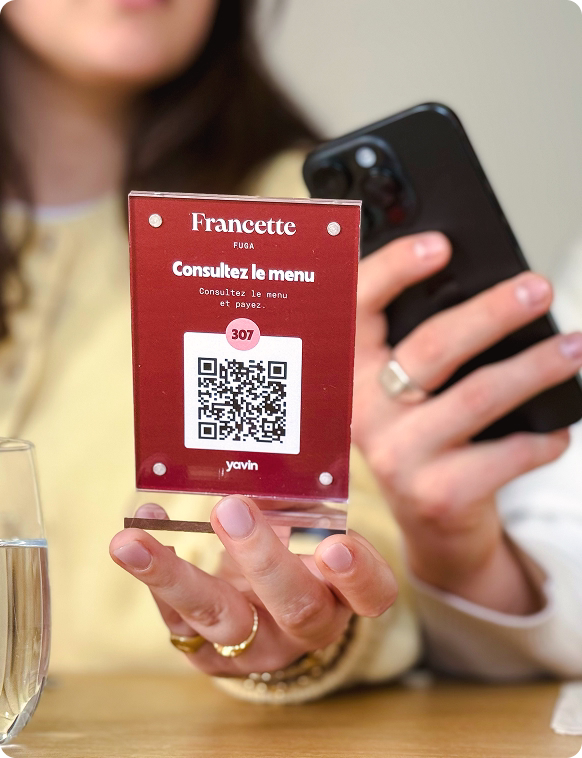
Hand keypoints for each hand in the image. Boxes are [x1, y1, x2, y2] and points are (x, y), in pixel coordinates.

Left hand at [110, 498, 396, 676]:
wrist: (266, 620)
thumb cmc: (292, 557)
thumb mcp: (304, 529)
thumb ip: (294, 497)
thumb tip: (260, 452)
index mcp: (343, 595)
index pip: (371, 596)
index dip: (358, 575)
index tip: (335, 544)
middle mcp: (305, 628)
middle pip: (297, 608)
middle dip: (263, 559)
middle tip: (230, 508)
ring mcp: (255, 647)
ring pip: (222, 620)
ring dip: (175, 577)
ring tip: (131, 542)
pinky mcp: (208, 654)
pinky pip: (178, 621)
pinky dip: (156, 574)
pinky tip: (134, 539)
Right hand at [353, 232, 581, 613]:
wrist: (428, 517)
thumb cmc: (420, 432)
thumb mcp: (402, 387)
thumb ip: (418, 341)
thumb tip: (483, 285)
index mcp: (350, 372)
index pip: (357, 308)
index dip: (395, 270)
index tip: (442, 246)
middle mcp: (364, 413)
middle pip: (431, 348)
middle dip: (492, 313)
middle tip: (535, 290)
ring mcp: (397, 455)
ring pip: (477, 396)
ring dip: (535, 367)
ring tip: (573, 348)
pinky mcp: (436, 494)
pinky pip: (504, 455)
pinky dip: (541, 438)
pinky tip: (558, 428)